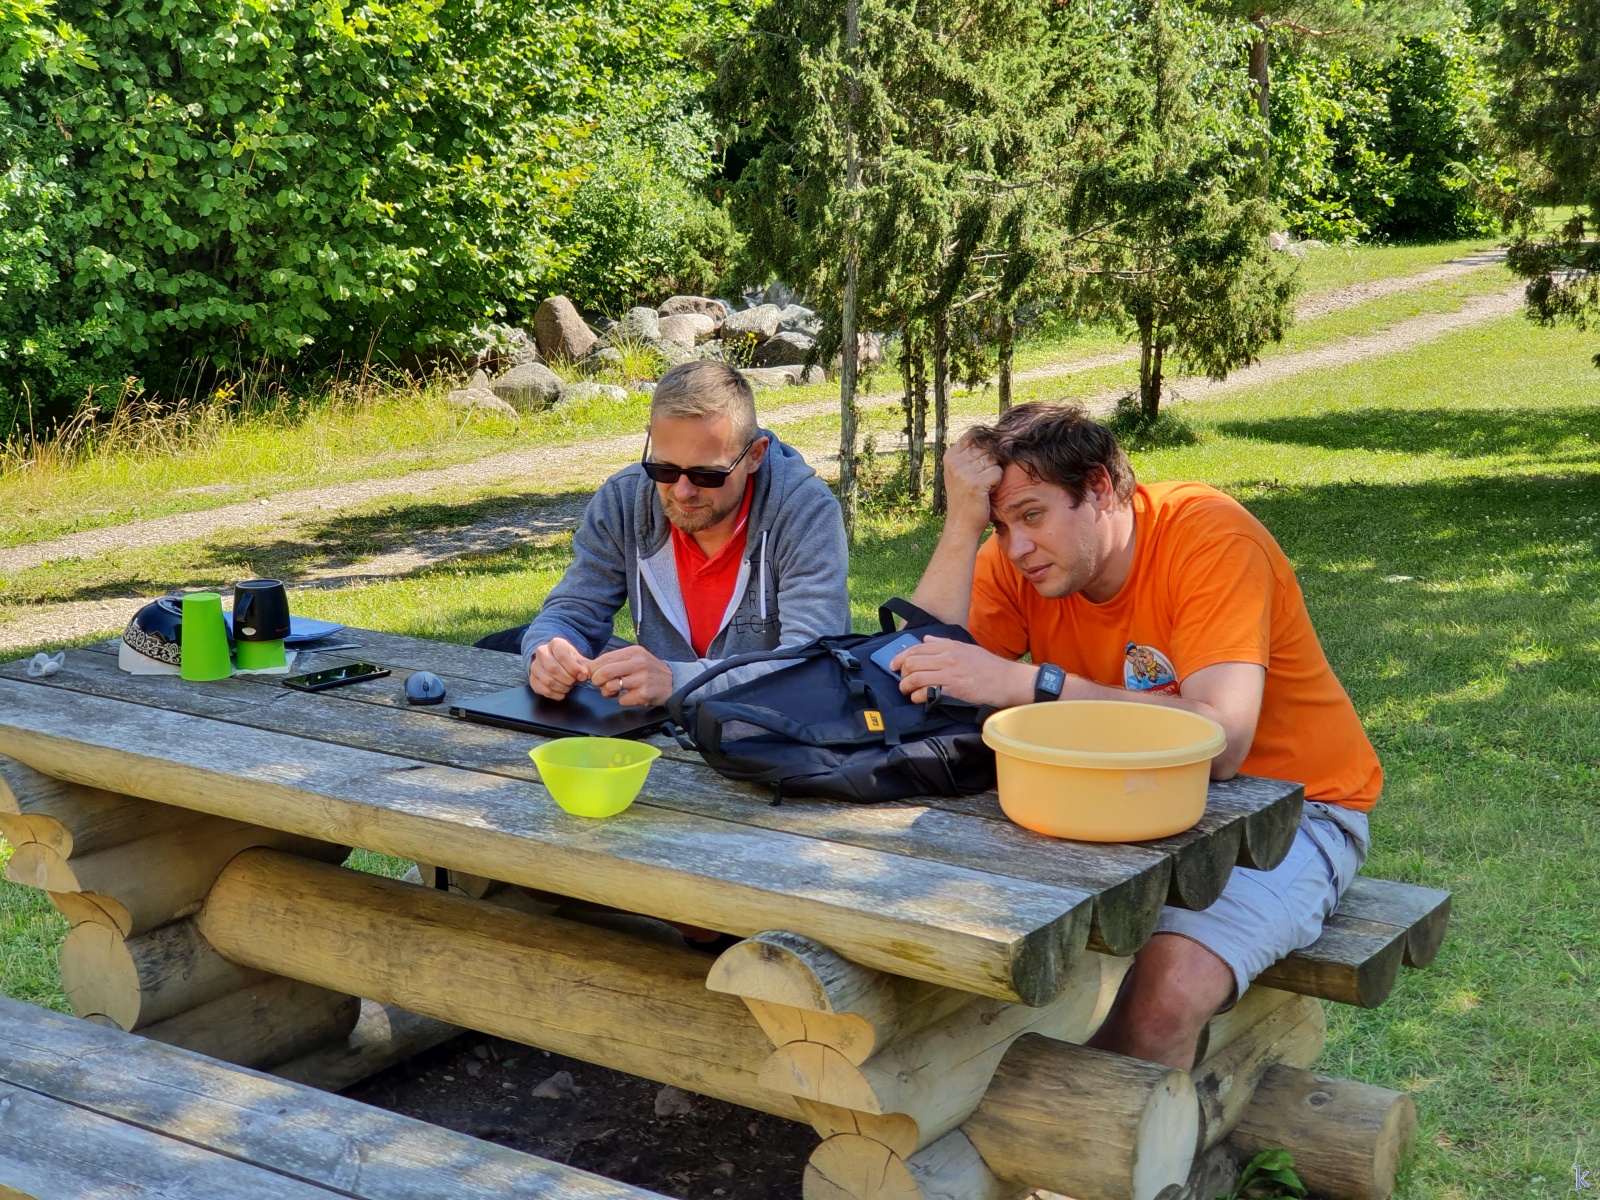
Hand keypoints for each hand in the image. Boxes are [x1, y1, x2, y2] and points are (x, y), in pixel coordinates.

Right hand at [529, 637, 592, 699]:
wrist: (557, 663)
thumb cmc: (570, 661)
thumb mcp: (579, 659)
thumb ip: (585, 666)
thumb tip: (585, 674)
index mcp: (555, 644)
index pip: (562, 656)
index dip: (574, 668)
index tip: (583, 676)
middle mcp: (542, 652)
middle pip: (553, 669)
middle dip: (568, 679)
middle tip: (575, 682)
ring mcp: (535, 666)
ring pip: (548, 681)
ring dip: (562, 687)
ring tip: (569, 687)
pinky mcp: (532, 679)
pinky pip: (544, 690)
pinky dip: (556, 694)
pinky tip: (562, 692)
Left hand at [589, 645, 675, 706]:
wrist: (673, 682)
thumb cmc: (649, 670)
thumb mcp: (636, 658)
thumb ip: (616, 660)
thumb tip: (590, 666)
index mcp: (633, 652)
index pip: (605, 659)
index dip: (593, 668)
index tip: (591, 673)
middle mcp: (638, 663)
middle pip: (605, 672)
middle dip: (596, 680)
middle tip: (599, 683)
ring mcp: (641, 679)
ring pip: (611, 687)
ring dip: (607, 692)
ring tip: (614, 691)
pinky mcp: (644, 694)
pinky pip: (621, 700)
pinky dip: (622, 700)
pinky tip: (630, 696)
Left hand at [891, 636, 1037, 708]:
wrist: (1008, 680)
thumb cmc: (989, 666)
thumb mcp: (966, 648)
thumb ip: (944, 644)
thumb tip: (925, 640)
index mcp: (949, 647)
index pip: (916, 648)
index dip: (900, 657)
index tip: (893, 666)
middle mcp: (948, 658)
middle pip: (912, 662)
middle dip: (901, 673)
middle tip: (901, 681)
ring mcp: (951, 674)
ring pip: (916, 678)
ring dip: (906, 687)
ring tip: (907, 691)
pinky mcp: (955, 690)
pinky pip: (927, 693)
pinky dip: (918, 697)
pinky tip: (919, 699)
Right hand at [943, 435, 1003, 533]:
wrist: (961, 525)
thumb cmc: (966, 498)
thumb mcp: (960, 472)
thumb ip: (970, 454)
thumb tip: (995, 436)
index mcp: (950, 456)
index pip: (973, 436)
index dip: (985, 445)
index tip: (984, 462)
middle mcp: (954, 462)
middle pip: (986, 447)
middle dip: (991, 461)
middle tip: (983, 479)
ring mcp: (964, 472)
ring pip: (993, 459)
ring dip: (994, 472)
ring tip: (984, 486)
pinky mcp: (975, 483)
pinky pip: (997, 472)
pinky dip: (996, 482)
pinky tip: (987, 492)